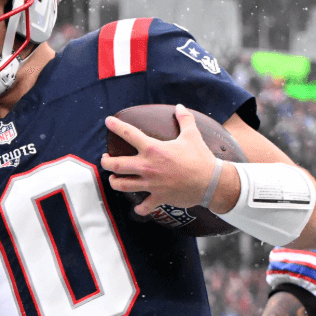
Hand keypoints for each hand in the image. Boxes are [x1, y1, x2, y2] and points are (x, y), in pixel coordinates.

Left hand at [101, 104, 218, 215]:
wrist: (211, 182)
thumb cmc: (200, 158)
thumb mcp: (192, 135)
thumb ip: (184, 120)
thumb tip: (180, 107)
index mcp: (153, 149)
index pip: (129, 134)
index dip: (116, 126)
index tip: (108, 121)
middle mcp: (148, 167)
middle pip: (116, 165)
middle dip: (106, 162)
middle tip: (105, 158)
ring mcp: (151, 184)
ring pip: (122, 185)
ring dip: (115, 182)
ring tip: (113, 179)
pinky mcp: (158, 197)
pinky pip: (144, 207)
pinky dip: (140, 209)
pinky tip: (138, 208)